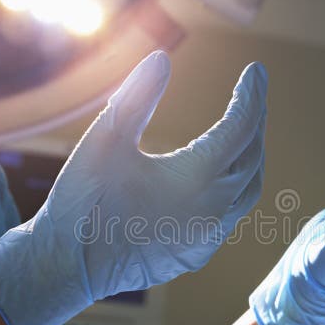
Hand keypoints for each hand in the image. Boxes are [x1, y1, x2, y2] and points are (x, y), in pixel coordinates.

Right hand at [0, 51, 267, 324]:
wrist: (68, 266)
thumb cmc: (84, 201)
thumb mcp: (105, 139)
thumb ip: (136, 97)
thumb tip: (161, 58)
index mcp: (198, 178)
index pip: (241, 127)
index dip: (251, 95)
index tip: (256, 70)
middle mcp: (214, 210)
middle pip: (252, 157)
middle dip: (255, 122)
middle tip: (253, 95)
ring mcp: (208, 237)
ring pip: (248, 191)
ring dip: (250, 158)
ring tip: (245, 132)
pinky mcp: (197, 253)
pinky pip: (230, 215)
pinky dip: (234, 187)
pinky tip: (219, 178)